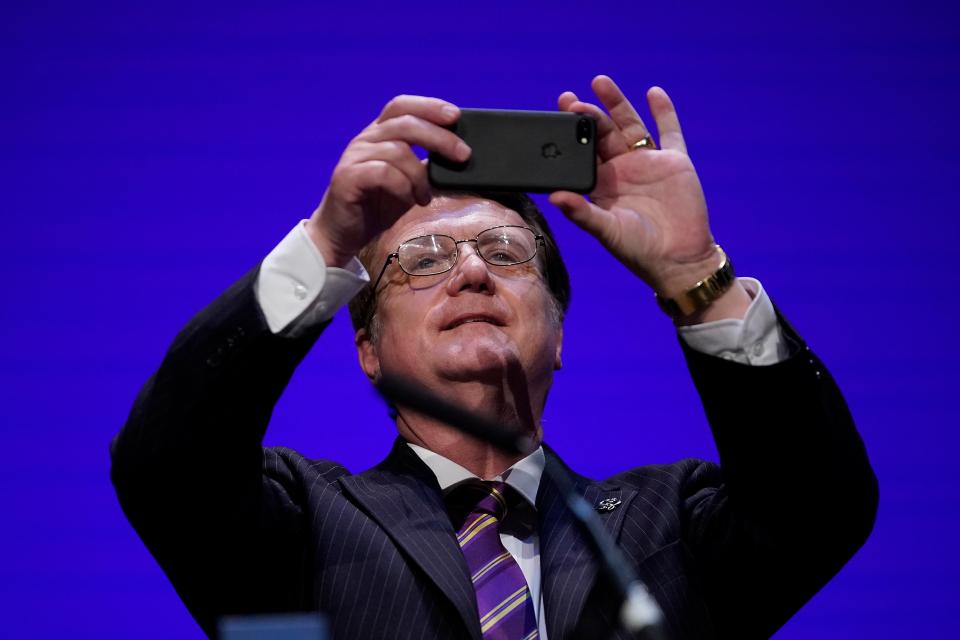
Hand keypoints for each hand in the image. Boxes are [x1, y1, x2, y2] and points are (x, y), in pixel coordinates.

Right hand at [306, 96, 471, 266]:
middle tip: (463, 155)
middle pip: (406, 123)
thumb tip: (460, 158)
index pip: (402, 105)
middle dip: (440, 138)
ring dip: (420, 175)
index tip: (455, 116)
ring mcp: (354, 157)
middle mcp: (365, 139)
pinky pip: (383, 173)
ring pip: (397, 151)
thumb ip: (427, 167)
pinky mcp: (347, 178)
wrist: (344, 233)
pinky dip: (403, 187)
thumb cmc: (378, 206)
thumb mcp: (410, 182)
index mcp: (379, 134)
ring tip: (424, 197)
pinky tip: (408, 200)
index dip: (429, 106)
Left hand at [549, 76, 720, 297]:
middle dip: (588, 115)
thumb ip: (582, 213)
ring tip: (600, 82)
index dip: (570, 133)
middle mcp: (622, 169)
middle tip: (571, 99)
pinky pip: (669, 132)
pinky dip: (664, 112)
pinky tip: (654, 93)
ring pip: (630, 126)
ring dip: (617, 104)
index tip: (558, 115)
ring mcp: (648, 163)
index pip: (581, 152)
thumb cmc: (638, 250)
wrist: (678, 258)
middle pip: (602, 133)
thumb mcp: (606, 231)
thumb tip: (555, 197)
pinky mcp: (675, 162)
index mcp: (601, 184)